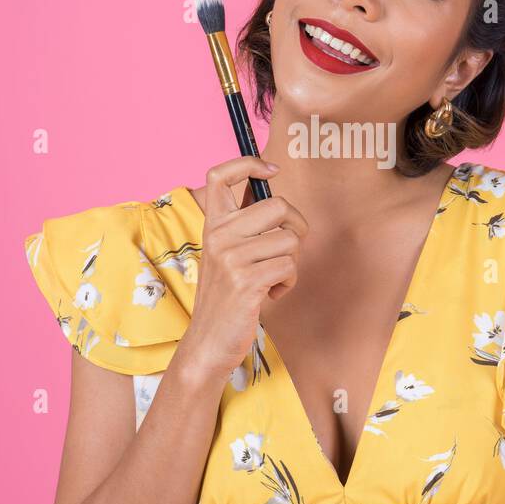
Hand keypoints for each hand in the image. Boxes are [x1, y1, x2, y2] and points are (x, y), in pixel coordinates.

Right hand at [181, 156, 308, 379]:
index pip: (220, 174)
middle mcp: (218, 236)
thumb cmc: (226, 296)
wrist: (209, 341)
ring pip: (290, 239)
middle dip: (295, 227)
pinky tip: (270, 294)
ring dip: (291, 262)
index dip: (248, 162)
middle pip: (278, 205)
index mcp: (212, 224)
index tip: (270, 172)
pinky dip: (288, 282)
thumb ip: (244, 226)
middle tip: (284, 249)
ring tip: (272, 278)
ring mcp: (231, 258)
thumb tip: (273, 193)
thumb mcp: (227, 254)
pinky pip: (289, 266)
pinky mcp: (246, 281)